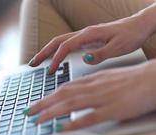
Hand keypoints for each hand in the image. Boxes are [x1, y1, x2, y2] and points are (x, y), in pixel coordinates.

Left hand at [24, 60, 155, 130]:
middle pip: (63, 95)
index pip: (64, 88)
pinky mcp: (114, 109)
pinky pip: (91, 117)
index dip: (48, 96)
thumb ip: (91, 86)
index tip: (36, 103)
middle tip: (28, 112)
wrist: (153, 79)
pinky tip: (64, 128)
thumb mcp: (107, 79)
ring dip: (52, 112)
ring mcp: (102, 98)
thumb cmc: (132, 80)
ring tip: (39, 120)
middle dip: (43, 104)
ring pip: (71, 104)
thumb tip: (77, 93)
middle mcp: (93, 88)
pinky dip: (75, 123)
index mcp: (92, 80)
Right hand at [29, 15, 152, 73]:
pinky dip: (57, 52)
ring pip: (60, 42)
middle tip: (32, 63)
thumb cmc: (131, 36)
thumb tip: (84, 58)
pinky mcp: (87, 40)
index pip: (65, 47)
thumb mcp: (119, 47)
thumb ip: (101, 54)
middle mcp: (84, 34)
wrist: (139, 26)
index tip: (50, 71)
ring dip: (48, 51)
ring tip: (38, 62)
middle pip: (57, 41)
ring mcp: (84, 37)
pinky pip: (67, 45)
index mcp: (89, 35)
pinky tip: (55, 59)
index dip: (56, 59)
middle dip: (43, 52)